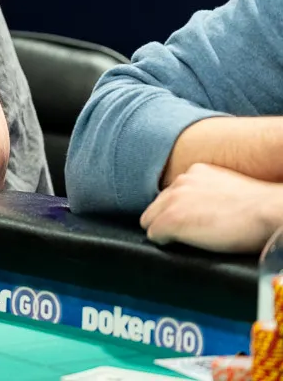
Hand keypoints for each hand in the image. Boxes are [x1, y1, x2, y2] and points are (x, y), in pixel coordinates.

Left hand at [140, 163, 282, 253]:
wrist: (268, 210)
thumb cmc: (260, 207)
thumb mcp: (229, 189)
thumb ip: (211, 193)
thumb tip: (210, 207)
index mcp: (196, 172)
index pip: (172, 194)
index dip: (179, 211)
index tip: (192, 221)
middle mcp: (180, 182)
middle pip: (156, 206)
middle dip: (167, 220)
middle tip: (189, 234)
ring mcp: (173, 200)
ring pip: (150, 220)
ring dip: (165, 230)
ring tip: (188, 241)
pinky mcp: (171, 220)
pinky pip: (154, 236)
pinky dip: (166, 243)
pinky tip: (184, 246)